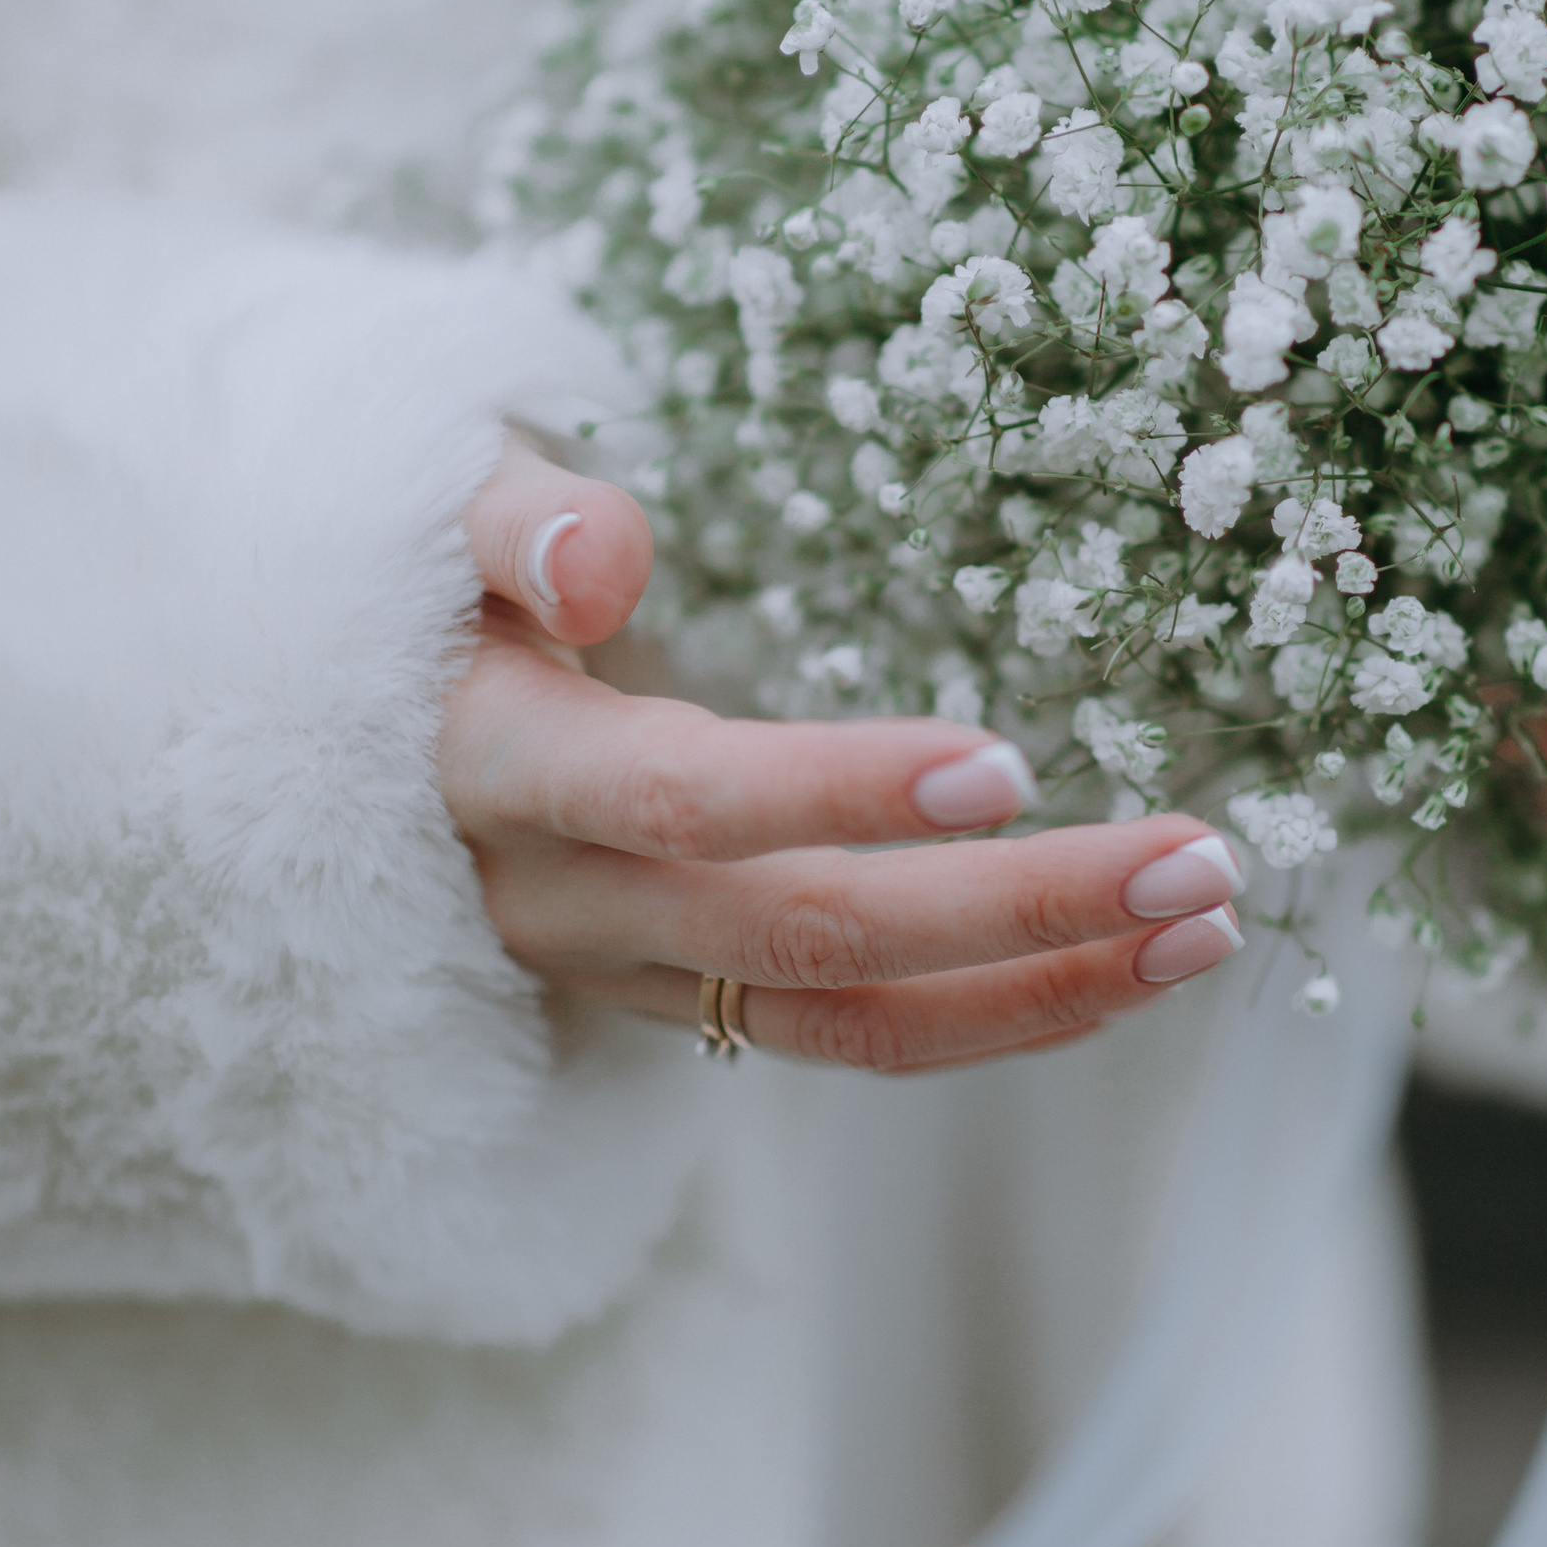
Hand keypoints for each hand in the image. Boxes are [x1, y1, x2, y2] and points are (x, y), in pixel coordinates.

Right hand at [440, 439, 1243, 1070]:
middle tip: (1199, 860)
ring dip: (1046, 986)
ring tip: (1210, 930)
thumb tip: (604, 557)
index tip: (1003, 766)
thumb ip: (510, 518)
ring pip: (847, 1021)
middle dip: (1015, 909)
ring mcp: (627, 970)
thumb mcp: (429, 510)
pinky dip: (1006, 1014)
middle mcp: (561, 897)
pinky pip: (855, 1036)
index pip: (682, 801)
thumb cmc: (422, 577)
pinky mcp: (687, 999)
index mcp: (499, 765)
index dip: (834, 792)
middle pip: (803, 933)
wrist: (337, 723)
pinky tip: (1138, 969)